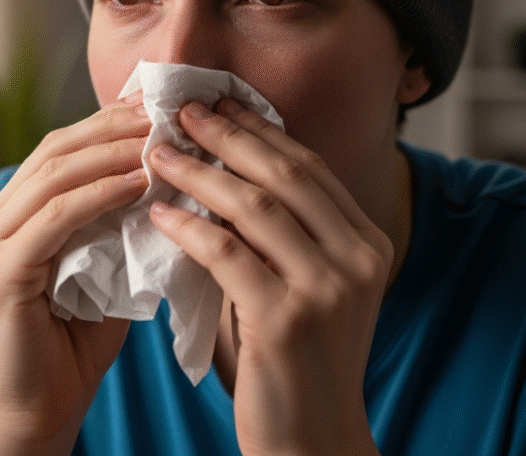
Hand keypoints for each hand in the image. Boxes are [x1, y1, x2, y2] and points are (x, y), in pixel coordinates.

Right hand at [0, 96, 149, 455]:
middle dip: (112, 127)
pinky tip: (137, 183)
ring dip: (110, 153)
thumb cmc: (82, 333)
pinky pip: (55, 218)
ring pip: (54, 176)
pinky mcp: (1, 272)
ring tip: (157, 140)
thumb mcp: (106, 258)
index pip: (63, 147)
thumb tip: (165, 167)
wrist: (45, 406)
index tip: (155, 105)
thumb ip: (119, 214)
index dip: (108, 122)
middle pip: (56, 151)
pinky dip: (98, 195)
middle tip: (161, 112)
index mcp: (14, 211)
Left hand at [148, 98, 389, 455]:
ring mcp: (328, 289)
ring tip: (160, 153)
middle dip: (230, 135)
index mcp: (366, 242)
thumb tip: (223, 171)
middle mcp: (358, 258)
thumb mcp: (306, 284)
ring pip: (256, 207)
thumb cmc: (297, 358)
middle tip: (185, 111)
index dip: (262, 130)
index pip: (309, 167)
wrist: (313, 441)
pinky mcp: (287, 321)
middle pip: (286, 174)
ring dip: (201, 173)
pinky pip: (227, 255)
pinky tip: (159, 212)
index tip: (221, 104)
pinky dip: (189, 227)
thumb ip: (282, 232)